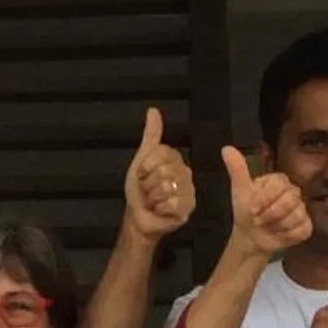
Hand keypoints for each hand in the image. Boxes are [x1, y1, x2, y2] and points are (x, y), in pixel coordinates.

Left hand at [122, 107, 195, 241]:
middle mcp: (185, 173)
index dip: (146, 166)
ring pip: (167, 187)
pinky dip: (160, 209)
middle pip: (164, 171)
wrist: (138, 216)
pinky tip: (160, 210)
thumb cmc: (139, 190)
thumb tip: (153, 111)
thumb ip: (150, 136)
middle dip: (148, 183)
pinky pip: (172, 203)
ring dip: (153, 197)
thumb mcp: (142, 159)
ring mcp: (188, 191)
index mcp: (175, 159)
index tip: (143, 174)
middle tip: (148, 190)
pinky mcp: (187, 209)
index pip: (161, 153)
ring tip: (154, 200)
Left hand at [222, 147, 310, 258]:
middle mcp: (293, 192)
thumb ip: (237, 170)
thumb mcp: (240, 191)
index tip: (253, 209)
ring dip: (277, 226)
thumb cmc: (247, 212)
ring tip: (268, 227)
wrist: (250, 237)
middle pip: (290, 200)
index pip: (279, 185)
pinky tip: (279, 234)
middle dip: (270, 214)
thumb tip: (227, 149)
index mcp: (278, 181)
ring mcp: (301, 209)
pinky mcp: (305, 226)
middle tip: (259, 219)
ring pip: (296, 216)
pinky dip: (287, 235)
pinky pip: (301, 230)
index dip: (265, 199)